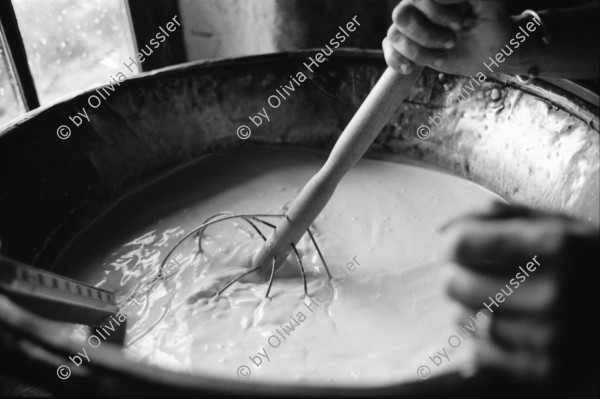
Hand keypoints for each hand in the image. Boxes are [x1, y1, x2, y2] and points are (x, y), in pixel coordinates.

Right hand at [383, 0, 516, 75]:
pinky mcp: (407, 47)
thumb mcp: (487, 3)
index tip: (460, 25)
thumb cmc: (491, 23)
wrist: (491, 51)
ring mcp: (411, 27)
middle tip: (452, 43)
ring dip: (419, 52)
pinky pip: (389, 50)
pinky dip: (397, 61)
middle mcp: (418, 6)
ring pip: (395, 36)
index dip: (436, 13)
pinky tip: (411, 69)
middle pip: (401, 16)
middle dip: (426, 35)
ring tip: (442, 57)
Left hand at [440, 202, 598, 388]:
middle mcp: (551, 295)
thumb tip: (441, 230)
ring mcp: (548, 338)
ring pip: (461, 318)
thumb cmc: (588, 262)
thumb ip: (498, 217)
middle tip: (474, 272)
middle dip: (456, 273)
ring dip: (467, 305)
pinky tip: (505, 323)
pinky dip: (481, 337)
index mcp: (555, 247)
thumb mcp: (557, 224)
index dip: (451, 243)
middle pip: (453, 283)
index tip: (456, 246)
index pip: (461, 244)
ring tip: (496, 298)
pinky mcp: (543, 372)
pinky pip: (478, 351)